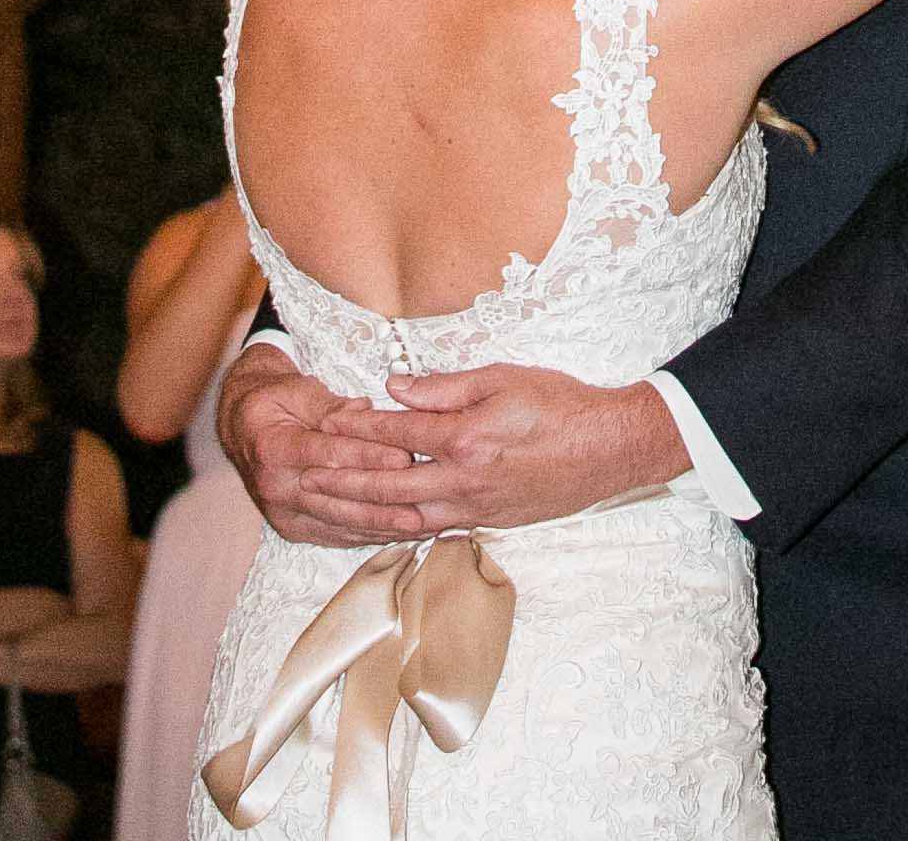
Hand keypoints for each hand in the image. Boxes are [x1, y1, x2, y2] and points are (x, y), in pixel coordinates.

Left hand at [216, 344, 680, 543]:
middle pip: (385, 485)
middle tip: (300, 476)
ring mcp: (472, 510)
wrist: (607, 450)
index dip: (353, 430)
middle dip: (339, 480)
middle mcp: (461, 483)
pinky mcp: (483, 524)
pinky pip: (425, 529)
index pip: (393, 436)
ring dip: (357, 511)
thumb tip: (393, 388)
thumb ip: (443, 386)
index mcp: (464, 440)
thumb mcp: (502, 377)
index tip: (319, 425)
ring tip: (321, 506)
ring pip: (399, 516)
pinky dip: (392, 527)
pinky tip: (370, 524)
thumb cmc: (559, 404)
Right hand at [216, 347, 398, 551]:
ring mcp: (282, 513)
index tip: (403, 456)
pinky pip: (333, 535)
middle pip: (337, 496)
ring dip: (379, 524)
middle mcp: (274, 486)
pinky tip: (393, 533)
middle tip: (420, 498)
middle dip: (381, 498)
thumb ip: (330, 403)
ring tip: (417, 523)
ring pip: (338, 522)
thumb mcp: (295, 388)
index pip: (328, 454)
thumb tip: (364, 411)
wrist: (241, 426)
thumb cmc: (273, 401)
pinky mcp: (291, 528)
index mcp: (273, 447)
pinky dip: (365, 534)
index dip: (368, 456)